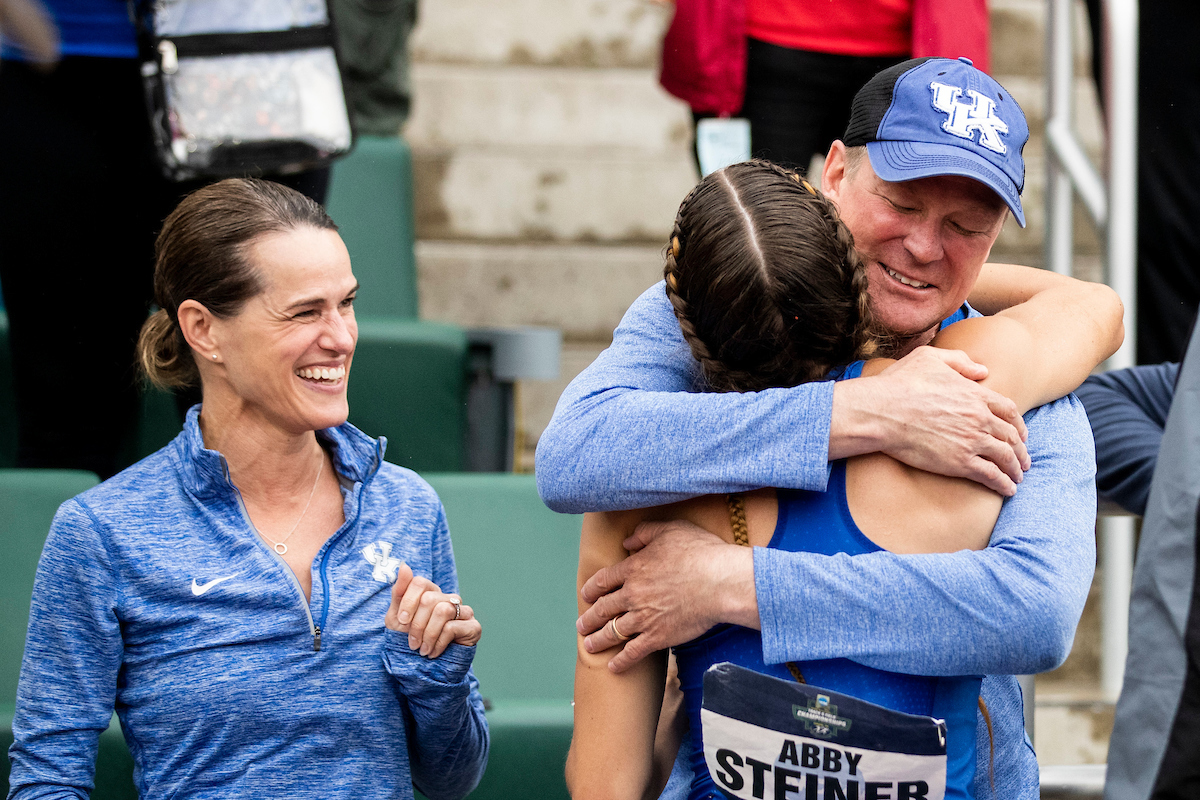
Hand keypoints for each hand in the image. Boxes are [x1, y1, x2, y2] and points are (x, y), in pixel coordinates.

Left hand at [385, 563, 480, 657]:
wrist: (427, 669)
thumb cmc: (411, 641)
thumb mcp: (397, 619)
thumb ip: (399, 592)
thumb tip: (404, 565)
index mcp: (432, 593)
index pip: (420, 582)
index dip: (408, 602)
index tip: (401, 621)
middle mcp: (449, 598)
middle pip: (429, 599)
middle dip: (416, 624)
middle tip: (412, 643)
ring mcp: (464, 611)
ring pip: (442, 611)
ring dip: (428, 635)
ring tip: (423, 650)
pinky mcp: (473, 627)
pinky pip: (452, 627)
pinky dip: (438, 643)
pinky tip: (434, 652)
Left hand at [577, 520, 755, 672]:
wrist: (722, 583)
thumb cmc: (701, 553)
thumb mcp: (672, 529)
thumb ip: (646, 532)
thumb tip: (628, 541)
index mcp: (634, 568)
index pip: (603, 580)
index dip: (591, 588)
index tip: (586, 595)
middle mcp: (633, 594)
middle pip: (603, 609)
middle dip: (589, 618)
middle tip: (581, 625)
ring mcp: (644, 618)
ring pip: (612, 632)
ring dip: (598, 640)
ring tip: (589, 645)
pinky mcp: (658, 637)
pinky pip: (633, 652)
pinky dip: (621, 661)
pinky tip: (613, 667)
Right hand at [832, 346, 1029, 494]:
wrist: (882, 412)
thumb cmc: (899, 384)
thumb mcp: (929, 358)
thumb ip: (959, 361)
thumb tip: (982, 370)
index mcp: (975, 394)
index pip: (1008, 410)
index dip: (1019, 424)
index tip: (1021, 434)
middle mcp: (979, 418)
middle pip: (1011, 436)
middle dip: (1021, 450)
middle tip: (1023, 460)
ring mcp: (972, 441)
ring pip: (1006, 457)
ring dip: (1015, 469)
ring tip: (1017, 477)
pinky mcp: (960, 462)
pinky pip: (991, 475)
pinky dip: (1003, 483)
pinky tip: (1008, 489)